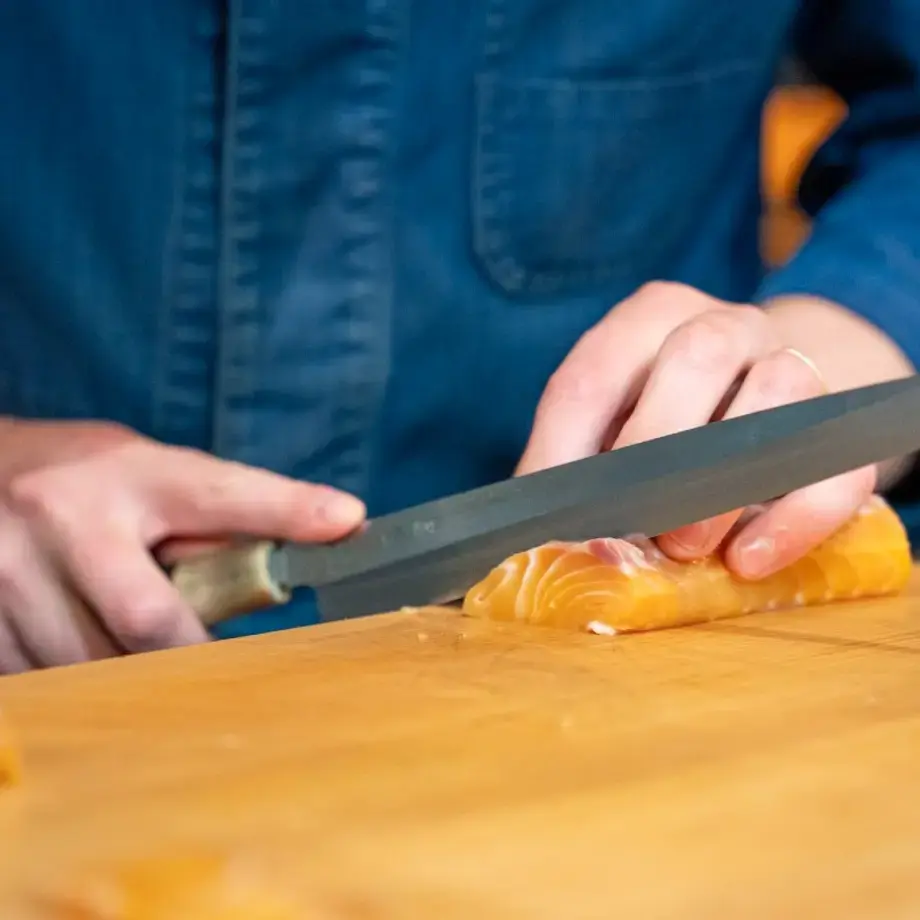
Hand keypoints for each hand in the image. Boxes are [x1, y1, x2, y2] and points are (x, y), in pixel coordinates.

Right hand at [0, 420, 365, 672]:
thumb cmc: (82, 479)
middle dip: (186, 650)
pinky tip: (85, 650)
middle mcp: (64, 519)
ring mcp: (10, 573)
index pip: (218, 492)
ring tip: (133, 642)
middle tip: (211, 658)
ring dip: (129, 671)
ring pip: (93, 664)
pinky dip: (81, 682)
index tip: (346, 523)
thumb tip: (316, 538)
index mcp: (126, 475)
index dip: (285, 511)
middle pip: (147, 617)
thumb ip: (216, 515)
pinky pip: (44, 680)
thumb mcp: (149, 474)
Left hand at [517, 283, 913, 578]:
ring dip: (725, 480)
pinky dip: (791, 519)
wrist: (758, 407)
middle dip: (659, 449)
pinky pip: (837, 464)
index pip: (594, 376)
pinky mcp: (838, 428)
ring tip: (687, 544)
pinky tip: (745, 560)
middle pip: (699, 355)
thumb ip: (572, 478)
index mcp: (645, 320)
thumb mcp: (601, 436)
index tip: (559, 517)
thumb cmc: (658, 428)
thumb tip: (562, 553)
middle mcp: (723, 326)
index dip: (565, 453)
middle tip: (638, 524)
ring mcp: (791, 365)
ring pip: (782, 387)